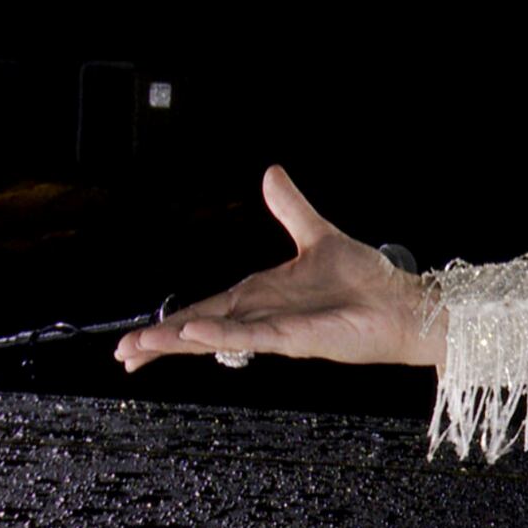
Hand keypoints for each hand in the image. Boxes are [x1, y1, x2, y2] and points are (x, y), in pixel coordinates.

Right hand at [114, 165, 444, 372]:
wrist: (403, 303)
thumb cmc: (366, 280)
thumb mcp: (318, 235)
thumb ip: (290, 208)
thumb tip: (271, 173)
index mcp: (260, 297)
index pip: (204, 311)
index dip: (170, 324)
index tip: (135, 340)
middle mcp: (262, 317)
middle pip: (200, 330)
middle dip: (161, 341)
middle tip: (123, 354)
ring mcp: (278, 331)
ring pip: (217, 338)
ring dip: (180, 341)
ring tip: (142, 346)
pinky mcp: (298, 339)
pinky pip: (253, 337)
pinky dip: (223, 334)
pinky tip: (194, 334)